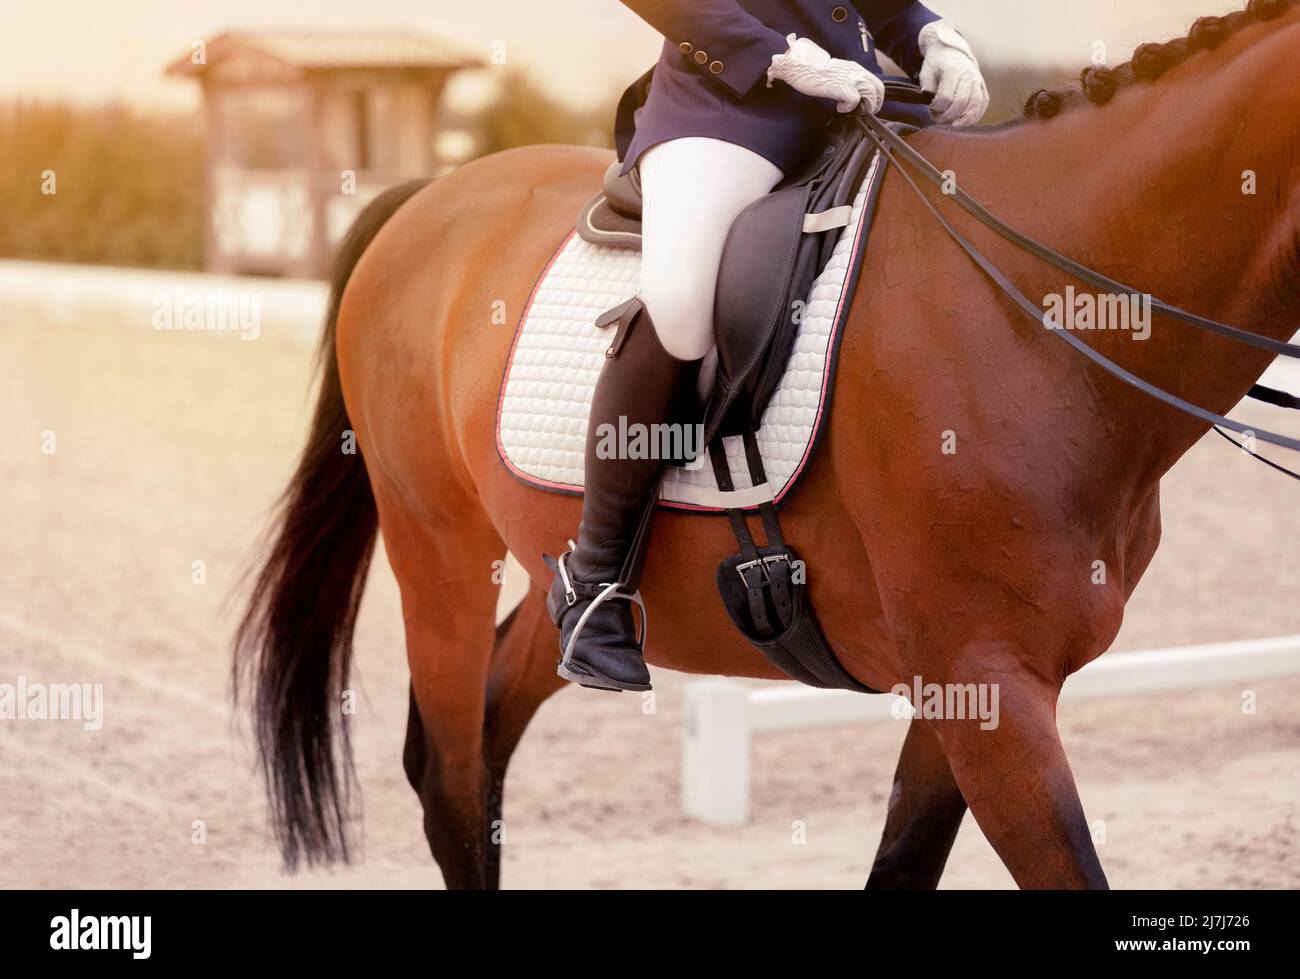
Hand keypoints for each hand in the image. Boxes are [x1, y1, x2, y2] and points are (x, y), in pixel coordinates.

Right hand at [768, 34, 884, 113]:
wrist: (799, 68)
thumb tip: (851, 96)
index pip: (875, 82)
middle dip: (874, 104)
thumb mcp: (835, 73)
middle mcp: (855, 71)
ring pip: (870, 96)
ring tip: (852, 110)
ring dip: (863, 107)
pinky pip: (854, 102)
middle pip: (878, 89)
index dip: (875, 97)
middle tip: (864, 112)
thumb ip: (845, 80)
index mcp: (854, 68)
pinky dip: (848, 108)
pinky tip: (839, 107)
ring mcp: (850, 79)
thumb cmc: (812, 73)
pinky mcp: (842, 87)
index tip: (867, 106)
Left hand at [918, 20, 988, 126]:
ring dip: (962, 119)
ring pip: (975, 105)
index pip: (946, 96)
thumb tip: (934, 108)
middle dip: (948, 116)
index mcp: (952, 69)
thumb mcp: (926, 74)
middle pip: (961, 102)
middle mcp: (968, 74)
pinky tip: (965, 121)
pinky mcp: (983, 86)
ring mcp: (977, 80)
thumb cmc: (936, 65)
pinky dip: (975, 116)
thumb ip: (928, 90)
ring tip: (952, 125)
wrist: (952, 52)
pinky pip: (983, 104)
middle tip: (939, 119)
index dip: (937, 107)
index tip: (931, 107)